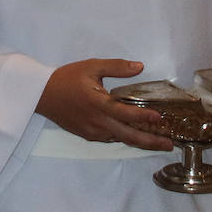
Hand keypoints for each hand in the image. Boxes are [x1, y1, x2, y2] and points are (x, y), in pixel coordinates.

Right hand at [35, 59, 172, 150]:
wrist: (42, 94)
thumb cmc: (67, 78)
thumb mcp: (91, 66)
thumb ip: (116, 67)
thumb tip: (139, 67)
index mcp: (97, 103)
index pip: (124, 112)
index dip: (142, 116)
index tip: (158, 118)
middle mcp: (97, 121)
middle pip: (128, 135)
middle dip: (150, 142)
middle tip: (169, 145)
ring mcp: (92, 131)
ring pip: (120, 138)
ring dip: (139, 141)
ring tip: (156, 141)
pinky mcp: (88, 135)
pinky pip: (110, 138)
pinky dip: (123, 137)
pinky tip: (132, 134)